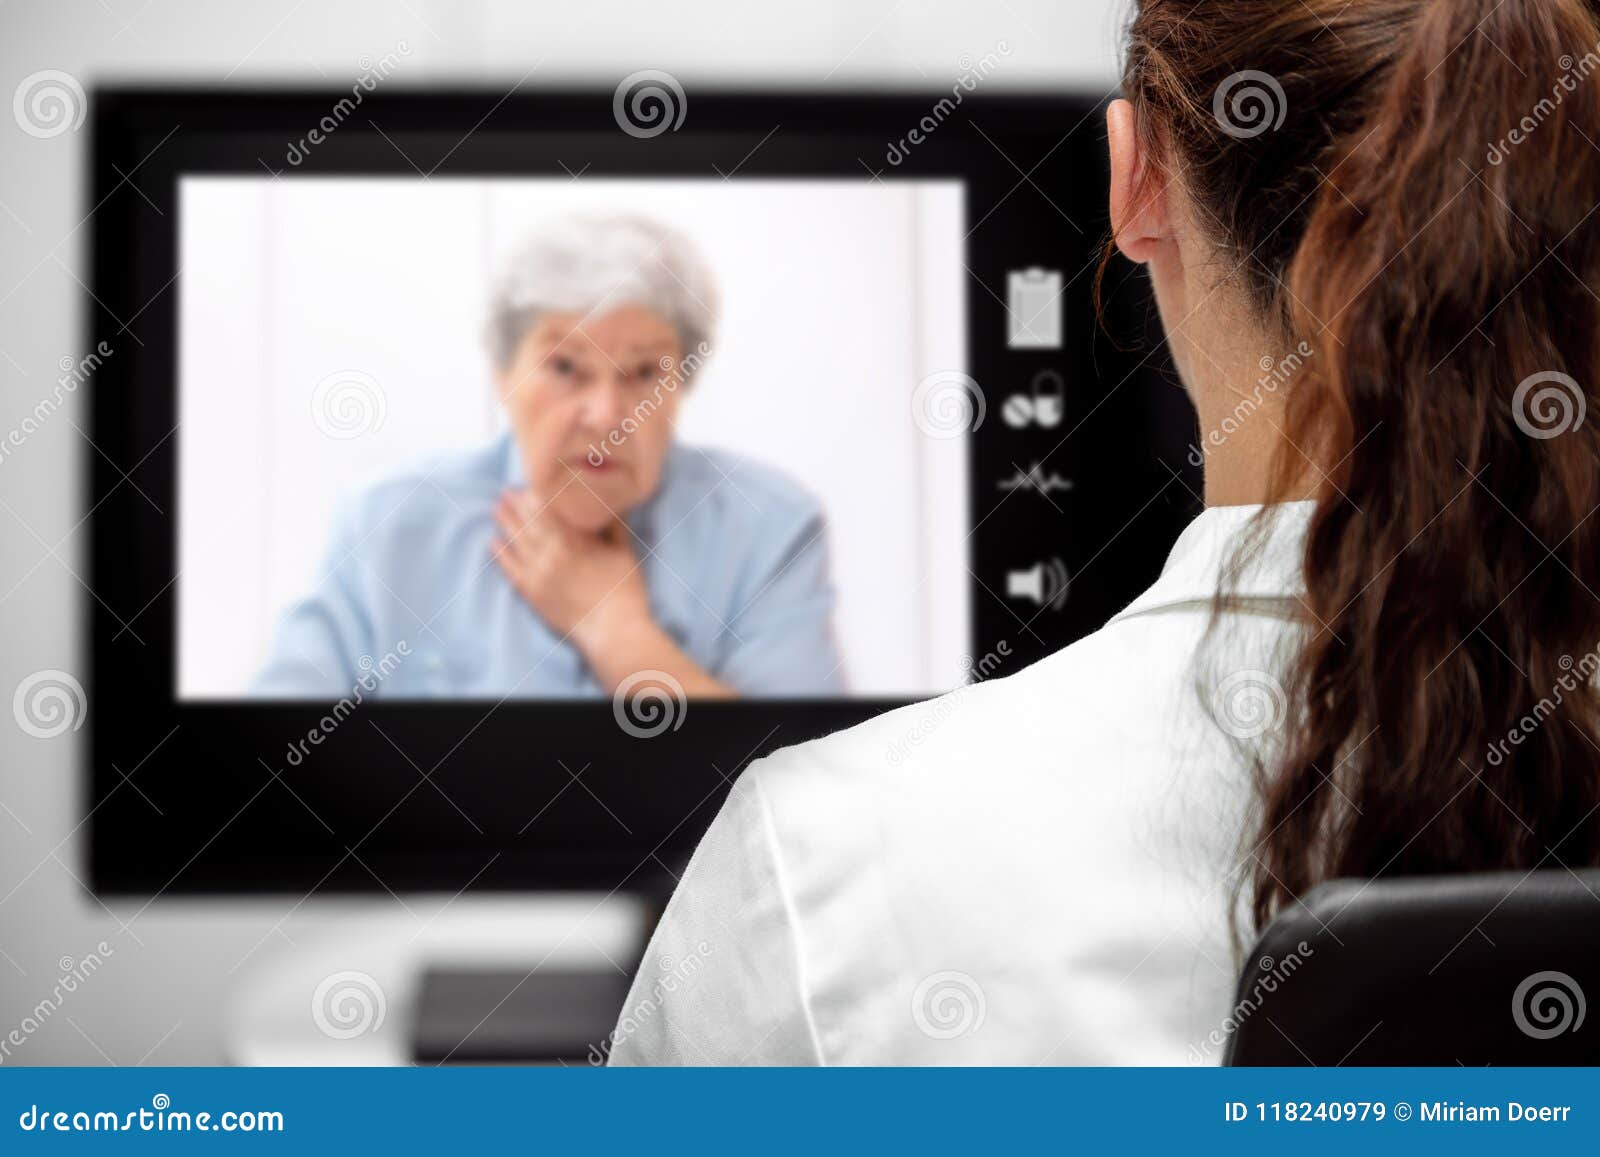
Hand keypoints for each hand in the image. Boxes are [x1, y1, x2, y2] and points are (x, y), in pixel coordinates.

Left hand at [490, 489, 651, 651]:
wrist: (613, 629)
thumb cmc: (624, 590)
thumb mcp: (624, 551)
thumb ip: (613, 526)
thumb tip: (608, 503)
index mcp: (575, 539)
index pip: (548, 509)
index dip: (536, 494)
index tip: (529, 484)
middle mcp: (552, 552)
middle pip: (529, 522)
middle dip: (517, 505)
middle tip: (507, 491)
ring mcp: (539, 573)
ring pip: (516, 541)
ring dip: (505, 523)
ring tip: (496, 508)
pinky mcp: (532, 593)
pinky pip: (510, 569)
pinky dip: (500, 554)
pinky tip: (492, 542)